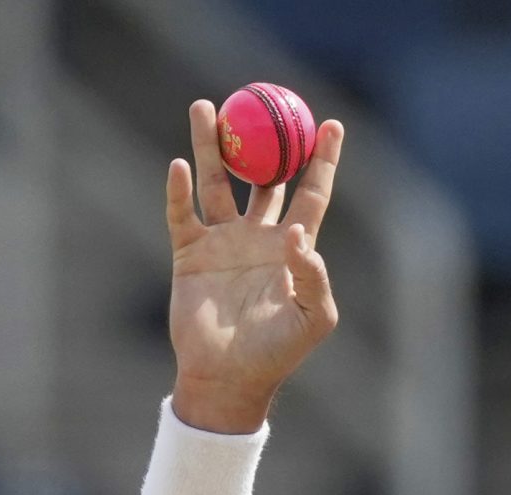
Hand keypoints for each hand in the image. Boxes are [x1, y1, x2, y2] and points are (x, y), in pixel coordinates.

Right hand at [162, 99, 343, 434]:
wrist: (228, 379)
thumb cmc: (278, 354)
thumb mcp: (313, 319)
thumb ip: (314, 276)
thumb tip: (299, 232)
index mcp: (292, 248)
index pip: (311, 193)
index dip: (322, 160)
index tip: (331, 124)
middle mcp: (258, 237)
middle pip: (260, 176)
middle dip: (261, 138)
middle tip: (257, 100)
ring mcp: (222, 243)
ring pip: (217, 182)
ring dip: (211, 145)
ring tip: (206, 108)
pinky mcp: (190, 254)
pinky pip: (182, 213)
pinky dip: (179, 190)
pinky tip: (180, 167)